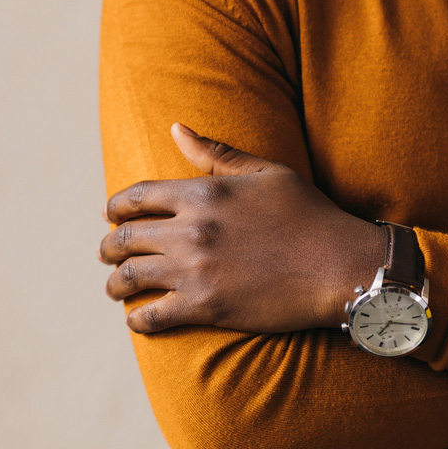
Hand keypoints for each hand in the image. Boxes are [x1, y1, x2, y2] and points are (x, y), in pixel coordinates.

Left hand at [100, 125, 387, 334]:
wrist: (340, 265)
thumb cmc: (308, 214)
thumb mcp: (266, 172)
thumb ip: (216, 153)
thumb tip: (176, 128)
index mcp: (203, 193)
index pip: (136, 198)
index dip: (115, 207)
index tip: (110, 215)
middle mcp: (191, 231)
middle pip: (124, 239)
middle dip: (108, 248)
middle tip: (108, 255)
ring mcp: (195, 271)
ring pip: (128, 279)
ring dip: (115, 284)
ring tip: (115, 288)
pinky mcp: (205, 307)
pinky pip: (151, 317)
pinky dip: (137, 320)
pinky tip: (139, 318)